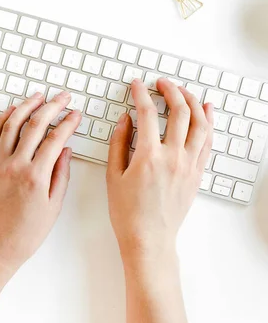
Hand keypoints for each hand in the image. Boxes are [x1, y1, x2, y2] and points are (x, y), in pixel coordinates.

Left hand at [0, 92, 81, 279]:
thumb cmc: (26, 233)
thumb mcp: (53, 206)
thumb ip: (61, 175)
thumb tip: (66, 150)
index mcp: (36, 176)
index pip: (56, 139)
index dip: (68, 122)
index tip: (76, 114)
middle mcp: (15, 166)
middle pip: (35, 126)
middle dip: (51, 106)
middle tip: (63, 97)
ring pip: (11, 126)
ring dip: (26, 107)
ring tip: (38, 96)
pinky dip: (1, 121)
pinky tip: (10, 112)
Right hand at [107, 78, 212, 261]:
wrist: (149, 238)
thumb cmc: (128, 213)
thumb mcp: (114, 176)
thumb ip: (119, 144)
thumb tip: (125, 120)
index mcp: (148, 156)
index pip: (147, 113)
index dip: (141, 94)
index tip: (137, 86)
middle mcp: (173, 157)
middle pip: (179, 111)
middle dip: (170, 90)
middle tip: (161, 83)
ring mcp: (189, 164)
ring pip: (200, 122)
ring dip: (193, 101)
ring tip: (184, 91)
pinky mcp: (197, 173)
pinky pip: (208, 141)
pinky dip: (208, 122)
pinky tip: (205, 111)